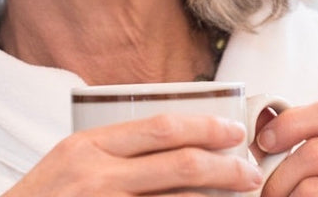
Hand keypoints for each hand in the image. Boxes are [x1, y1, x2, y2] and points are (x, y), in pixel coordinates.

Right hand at [5, 114, 264, 196]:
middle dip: (226, 167)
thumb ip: (110, 151)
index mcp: (86, 146)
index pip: (161, 128)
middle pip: (181, 163)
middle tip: (250, 171)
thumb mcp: (67, 163)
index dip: (206, 127)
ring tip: (241, 194)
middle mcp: (95, 174)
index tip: (234, 132)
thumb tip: (171, 141)